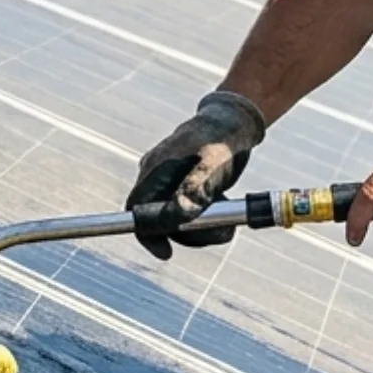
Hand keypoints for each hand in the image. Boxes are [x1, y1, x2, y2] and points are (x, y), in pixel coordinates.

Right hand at [126, 91, 266, 259]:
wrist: (235, 119)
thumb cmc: (222, 139)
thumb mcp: (213, 165)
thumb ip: (194, 190)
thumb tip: (178, 215)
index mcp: (155, 169)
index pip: (137, 210)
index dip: (148, 234)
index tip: (166, 253)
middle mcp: (155, 176)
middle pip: (159, 219)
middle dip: (189, 233)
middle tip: (223, 233)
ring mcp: (168, 180)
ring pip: (176, 217)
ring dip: (201, 227)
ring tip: (229, 221)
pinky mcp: (181, 184)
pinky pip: (186, 209)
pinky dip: (204, 215)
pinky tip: (224, 203)